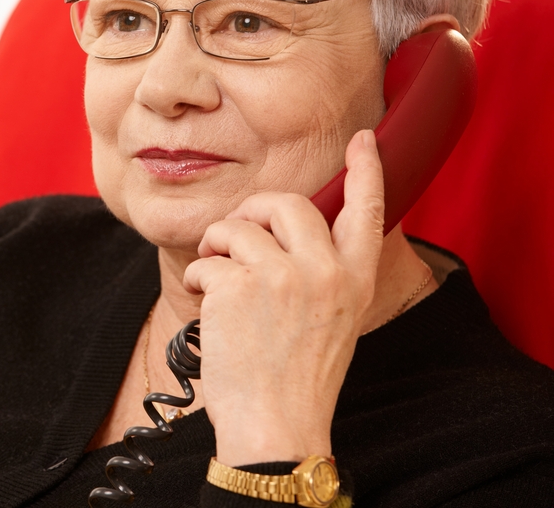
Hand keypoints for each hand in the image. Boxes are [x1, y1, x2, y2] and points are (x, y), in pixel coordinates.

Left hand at [182, 129, 384, 464]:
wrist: (276, 426)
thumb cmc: (296, 379)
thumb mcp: (333, 321)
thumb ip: (322, 275)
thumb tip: (285, 237)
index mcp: (354, 280)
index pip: (370, 211)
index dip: (368, 170)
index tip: (364, 140)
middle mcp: (325, 271)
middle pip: (286, 203)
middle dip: (253, 212)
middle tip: (235, 237)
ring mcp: (282, 276)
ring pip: (238, 227)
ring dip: (216, 245)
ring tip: (215, 275)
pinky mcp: (239, 286)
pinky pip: (207, 258)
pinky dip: (197, 277)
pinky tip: (203, 302)